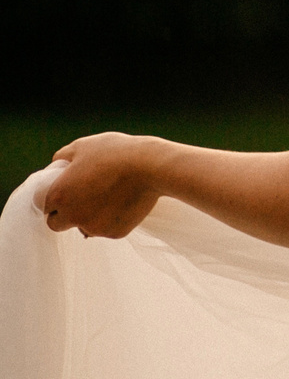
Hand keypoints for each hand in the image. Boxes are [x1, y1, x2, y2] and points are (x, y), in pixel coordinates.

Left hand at [42, 133, 166, 238]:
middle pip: (57, 224)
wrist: (153, 167)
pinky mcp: (115, 233)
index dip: (55, 198)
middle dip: (66, 214)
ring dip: (91, 217)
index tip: (68, 191)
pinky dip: (112, 220)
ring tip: (111, 196)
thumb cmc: (117, 153)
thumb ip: (63, 157)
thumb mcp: (84, 146)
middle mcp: (72, 215)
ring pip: (85, 227)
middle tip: (84, 199)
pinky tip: (124, 202)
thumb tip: (57, 164)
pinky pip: (107, 229)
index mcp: (59, 195)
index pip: (45, 206)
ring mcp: (94, 227)